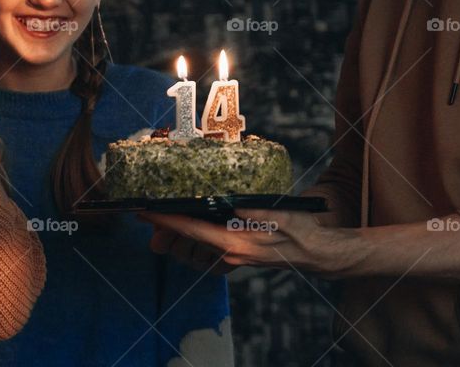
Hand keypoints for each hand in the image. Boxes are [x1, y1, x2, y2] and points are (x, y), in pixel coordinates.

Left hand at [141, 209, 361, 277]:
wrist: (317, 254)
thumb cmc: (300, 230)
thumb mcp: (278, 213)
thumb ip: (251, 208)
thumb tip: (228, 201)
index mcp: (234, 243)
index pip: (190, 229)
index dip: (164, 219)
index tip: (142, 210)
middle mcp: (228, 254)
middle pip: (185, 239)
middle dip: (165, 226)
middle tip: (147, 210)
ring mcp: (230, 258)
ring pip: (193, 245)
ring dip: (178, 231)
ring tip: (164, 216)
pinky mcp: (234, 257)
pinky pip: (206, 248)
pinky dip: (194, 236)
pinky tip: (193, 221)